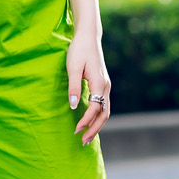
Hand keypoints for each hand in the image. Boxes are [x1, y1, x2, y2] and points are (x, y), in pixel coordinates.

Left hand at [67, 30, 110, 145]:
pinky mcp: (103, 84)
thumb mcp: (72, 67)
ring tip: (87, 137)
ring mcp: (106, 86)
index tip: (76, 129)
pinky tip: (90, 122)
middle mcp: (106, 86)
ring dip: (97, 125)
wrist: (88, 37)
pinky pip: (103, 105)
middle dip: (94, 129)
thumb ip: (73, 87)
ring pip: (106, 111)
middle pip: (104, 114)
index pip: (95, 108)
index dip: (86, 120)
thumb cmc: (79, 50)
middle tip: (83, 142)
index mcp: (99, 83)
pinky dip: (98, 117)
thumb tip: (74, 106)